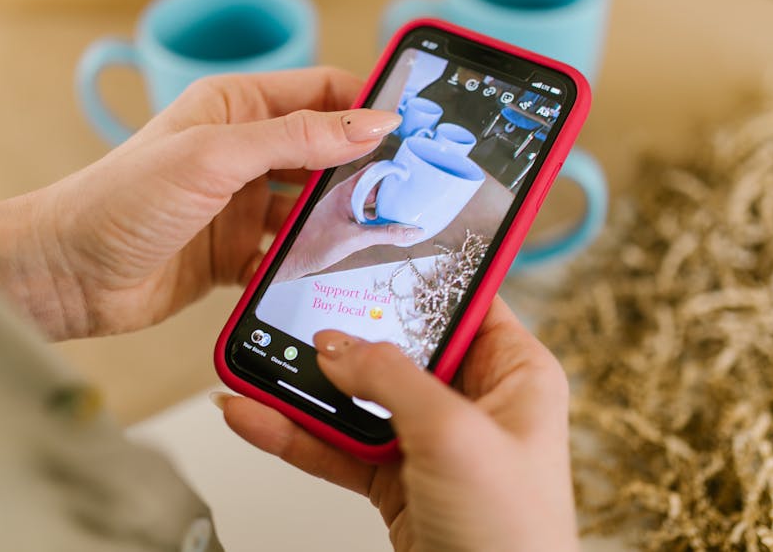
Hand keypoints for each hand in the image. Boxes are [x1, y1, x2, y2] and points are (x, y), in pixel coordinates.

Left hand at [0, 67, 400, 339]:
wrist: (66, 274)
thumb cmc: (120, 199)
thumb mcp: (215, 155)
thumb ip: (296, 138)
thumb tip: (372, 122)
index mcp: (236, 107)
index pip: (321, 93)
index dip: (365, 107)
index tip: (410, 131)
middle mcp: (243, 153)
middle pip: (323, 154)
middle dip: (361, 171)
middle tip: (406, 192)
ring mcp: (240, 205)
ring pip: (309, 209)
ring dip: (337, 223)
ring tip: (377, 238)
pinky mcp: (235, 252)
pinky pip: (287, 255)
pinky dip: (306, 265)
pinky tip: (328, 276)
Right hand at [219, 297, 578, 551]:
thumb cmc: (514, 537)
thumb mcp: (455, 436)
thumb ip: (391, 380)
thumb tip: (337, 346)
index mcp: (514, 372)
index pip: (463, 299)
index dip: (420, 275)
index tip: (374, 251)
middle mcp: (473, 401)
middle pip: (397, 347)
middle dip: (344, 335)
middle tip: (296, 311)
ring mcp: (431, 440)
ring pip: (359, 397)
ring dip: (306, 387)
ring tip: (257, 365)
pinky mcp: (395, 477)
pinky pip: (339, 444)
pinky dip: (298, 434)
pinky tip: (259, 417)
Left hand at [274, 167, 423, 281]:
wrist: (292, 261)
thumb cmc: (312, 246)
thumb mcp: (354, 240)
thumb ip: (385, 234)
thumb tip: (412, 231)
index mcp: (345, 191)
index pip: (374, 170)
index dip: (393, 170)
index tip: (412, 175)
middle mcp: (346, 196)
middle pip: (377, 185)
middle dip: (396, 189)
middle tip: (418, 195)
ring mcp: (345, 208)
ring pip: (373, 200)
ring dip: (389, 205)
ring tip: (409, 211)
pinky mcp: (345, 221)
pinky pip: (368, 213)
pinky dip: (381, 217)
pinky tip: (392, 226)